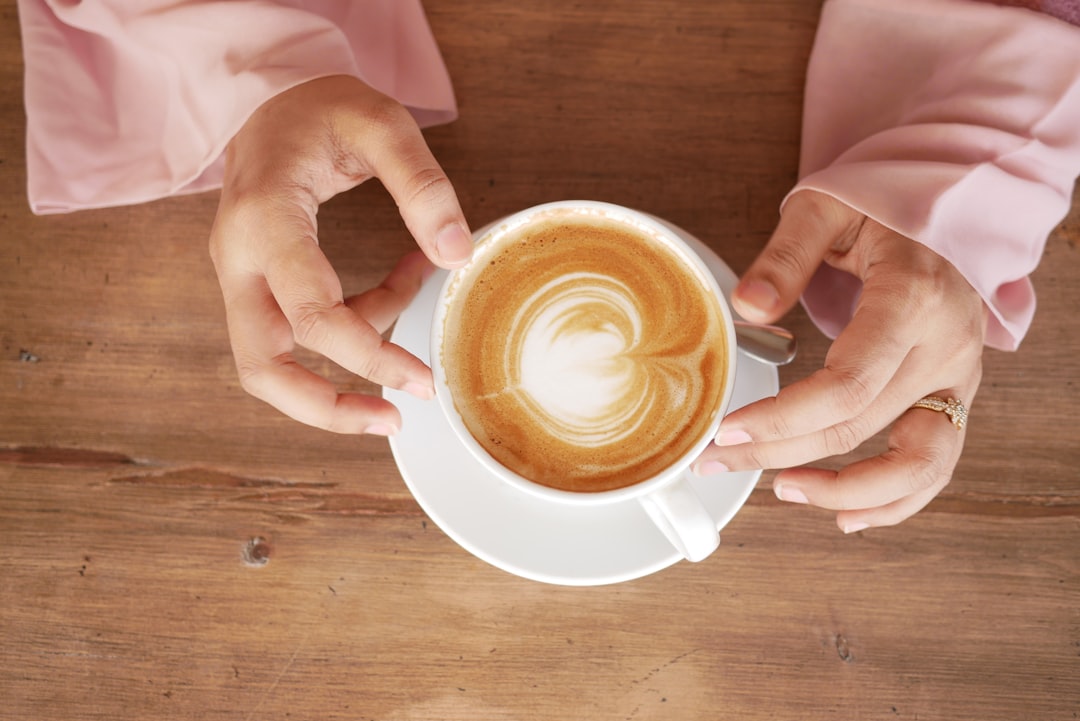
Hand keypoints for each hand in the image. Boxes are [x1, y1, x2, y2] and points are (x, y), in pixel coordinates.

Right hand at [209, 75, 471, 434]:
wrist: (270, 95)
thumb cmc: (322, 106)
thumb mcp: (382, 123)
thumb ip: (422, 185)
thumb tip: (457, 255)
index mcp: (265, 220)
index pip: (311, 316)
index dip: (369, 358)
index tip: (423, 379)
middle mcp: (238, 257)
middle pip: (262, 365)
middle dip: (326, 406)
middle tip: (393, 419)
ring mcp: (240, 273)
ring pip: (269, 360)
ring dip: (338, 373)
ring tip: (408, 324)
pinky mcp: (255, 280)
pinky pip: (296, 329)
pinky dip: (350, 325)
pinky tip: (399, 283)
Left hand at [697, 190, 986, 530]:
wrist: (942, 209)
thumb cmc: (881, 206)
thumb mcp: (824, 209)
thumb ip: (784, 257)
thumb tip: (745, 308)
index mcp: (912, 300)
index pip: (847, 385)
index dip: (784, 419)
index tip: (728, 432)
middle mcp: (946, 347)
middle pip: (860, 428)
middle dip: (780, 454)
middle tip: (717, 460)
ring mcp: (958, 376)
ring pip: (916, 464)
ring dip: (845, 492)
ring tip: (782, 492)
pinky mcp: (955, 393)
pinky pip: (936, 463)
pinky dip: (895, 499)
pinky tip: (847, 515)